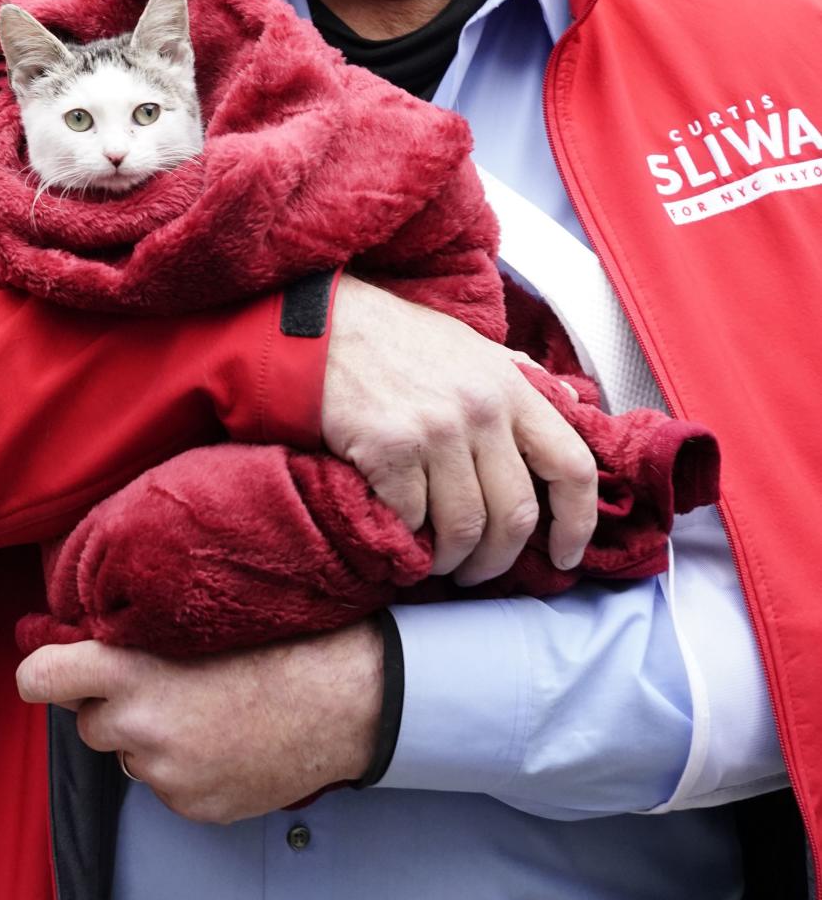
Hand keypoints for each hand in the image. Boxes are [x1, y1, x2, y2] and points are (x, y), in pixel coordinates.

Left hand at [16, 624, 382, 822]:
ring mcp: (164, 774)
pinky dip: (188, 771)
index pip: (40, 679)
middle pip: (88, 723)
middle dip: (114, 709)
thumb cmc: (274, 644)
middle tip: (164, 688)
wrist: (340, 699)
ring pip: (131, 757)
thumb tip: (85, 640)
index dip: (43, 675)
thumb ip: (134, 638)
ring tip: (209, 715)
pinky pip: (169, 787)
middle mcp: (137, 726)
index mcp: (130, 669)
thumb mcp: (194, 621)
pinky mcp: (192, 806)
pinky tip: (227, 745)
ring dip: (153, 742)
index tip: (49, 674)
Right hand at [320, 275, 597, 584]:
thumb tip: (572, 403)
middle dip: (499, 559)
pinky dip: (408, 537)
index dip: (577, 524)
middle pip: (516, 514)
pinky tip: (400, 531)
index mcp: (511, 388)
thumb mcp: (471, 347)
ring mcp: (436, 431)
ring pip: (464, 528)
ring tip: (437, 559)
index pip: (573, 466)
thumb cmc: (395, 339)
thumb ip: (522, 377)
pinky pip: (412, 519)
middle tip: (479, 571)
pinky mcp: (389, 448)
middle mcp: (481, 411)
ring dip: (452, 559)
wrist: (322, 328)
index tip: (565, 555)